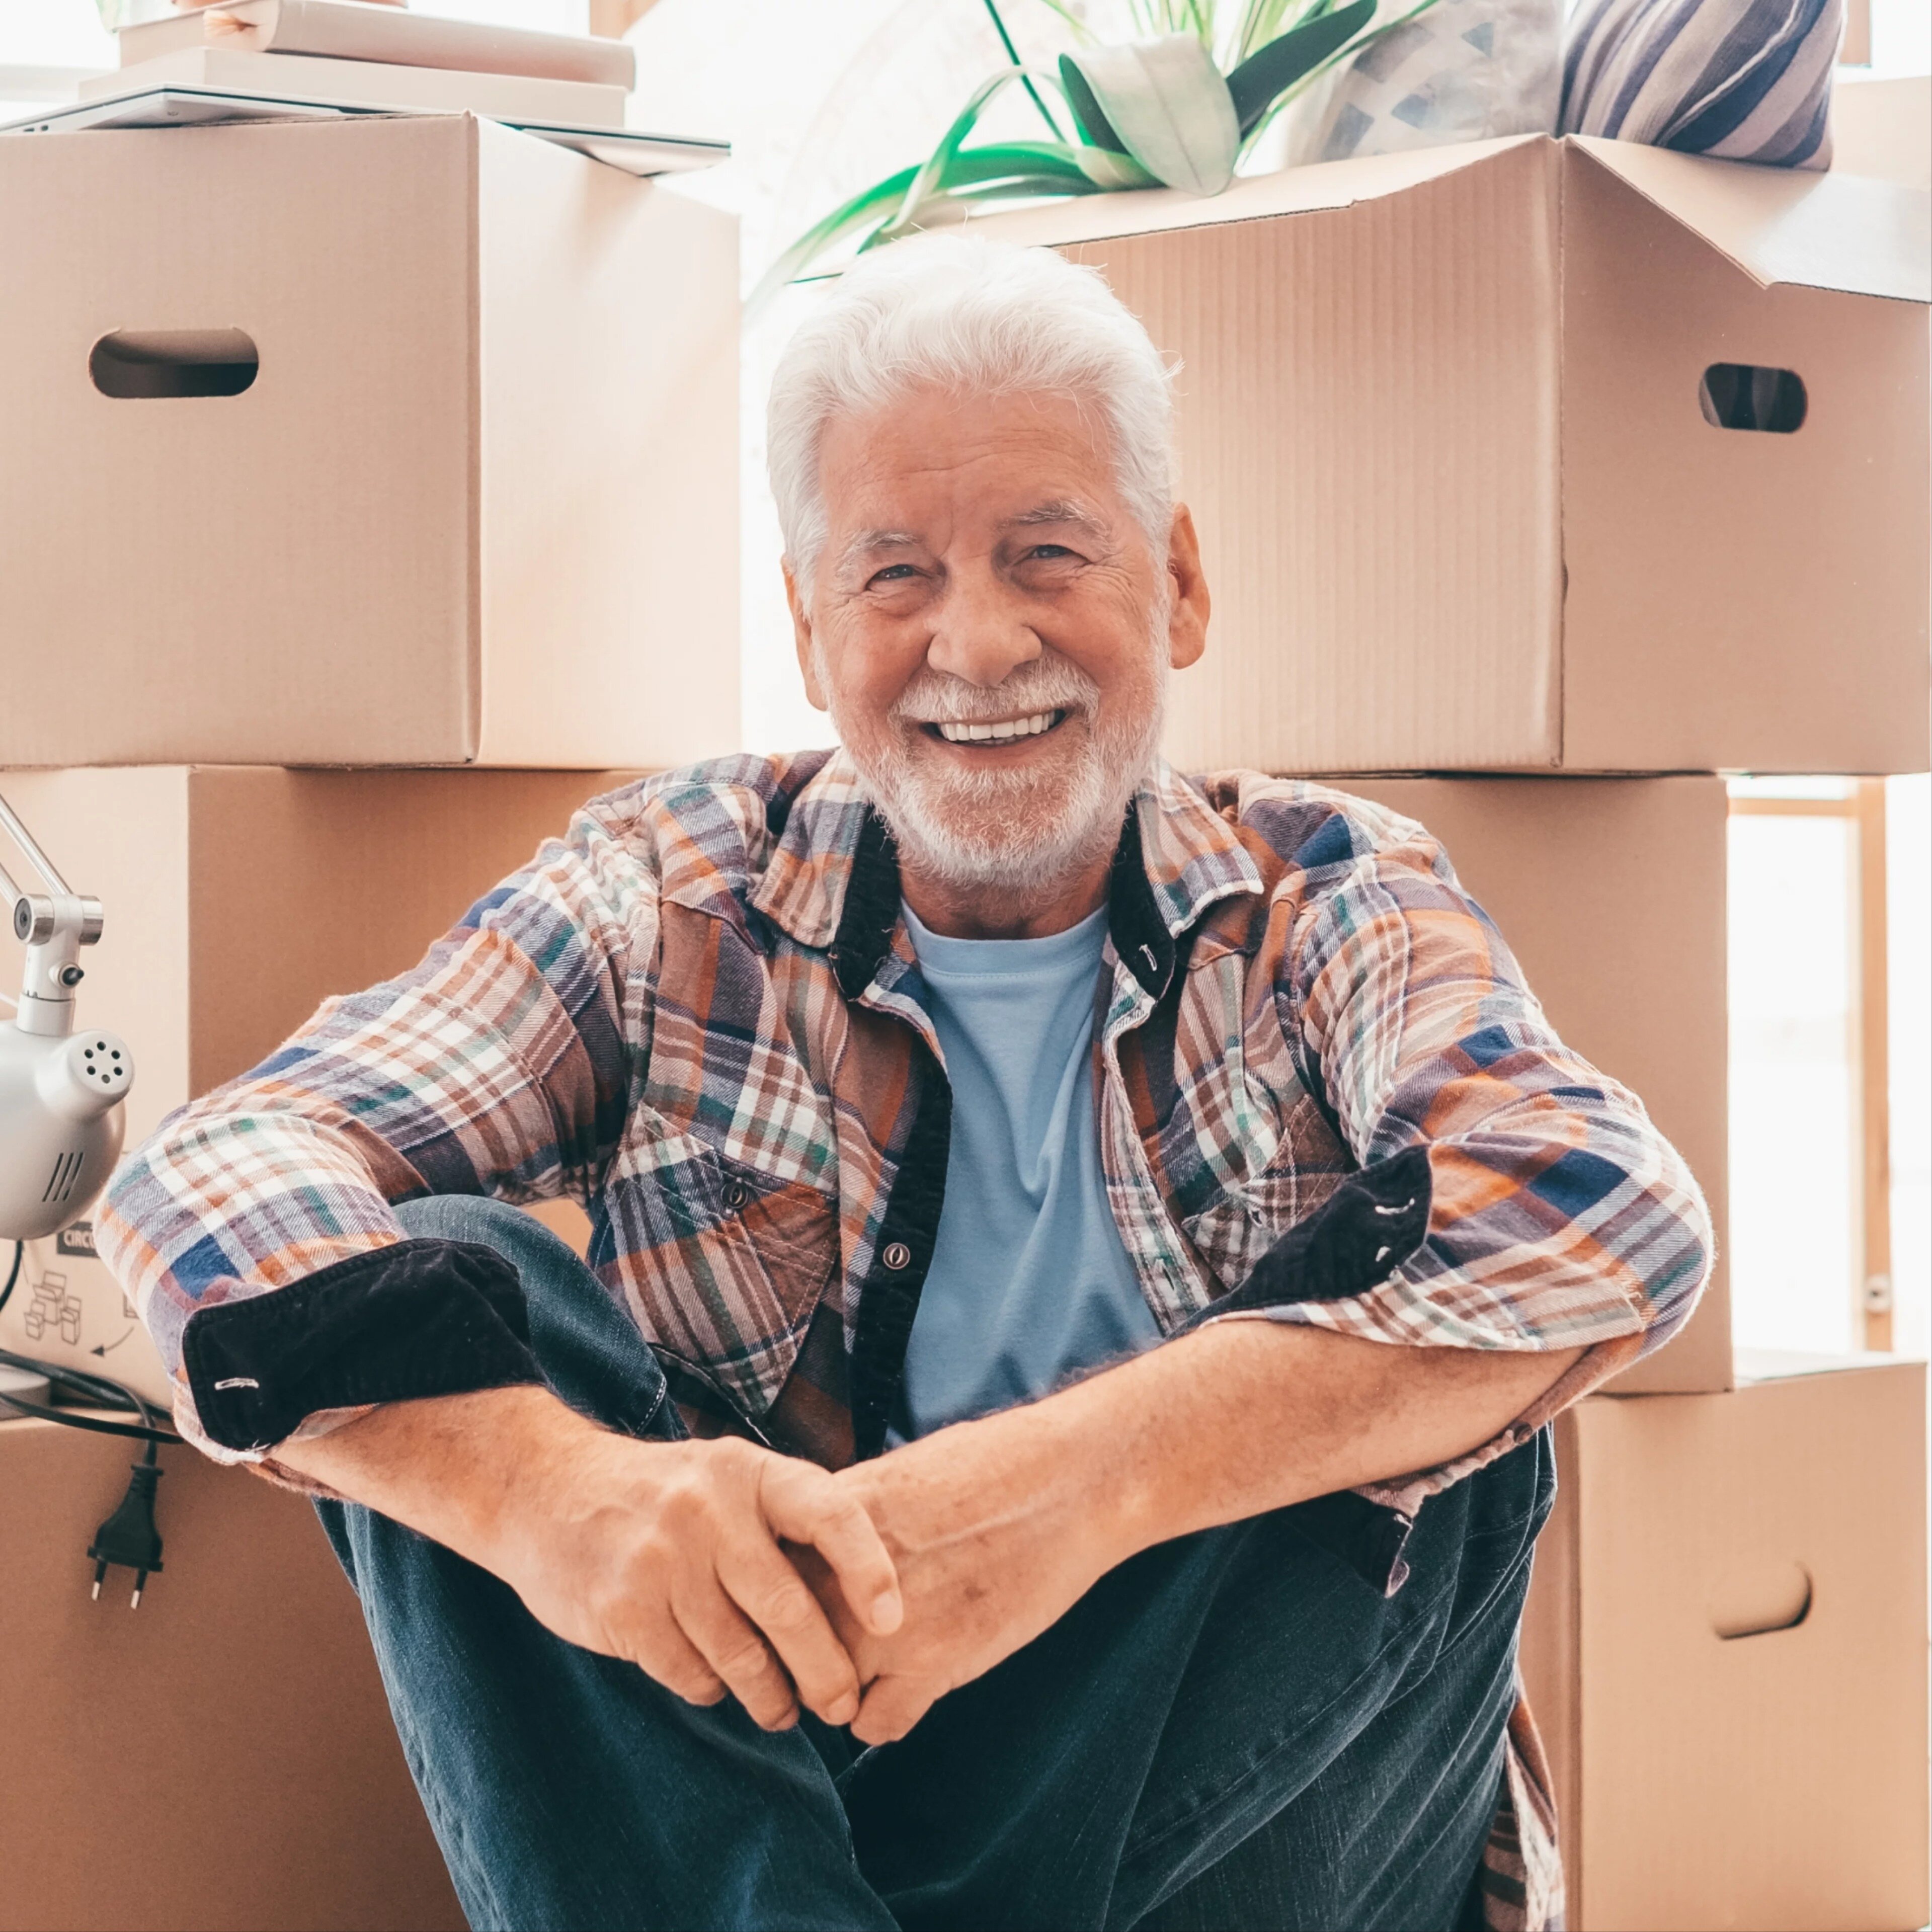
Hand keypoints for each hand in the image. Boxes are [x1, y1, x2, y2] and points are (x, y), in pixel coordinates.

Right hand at [488, 1423, 904, 1731]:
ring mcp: (662, 1559)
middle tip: (840, 1705)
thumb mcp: (727, 1477)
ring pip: (740, 1654)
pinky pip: (689, 1673)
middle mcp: (709, 1509)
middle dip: (825, 1670)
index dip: (869, 1568)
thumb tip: (862, 1601)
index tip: (891, 1621)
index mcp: (749, 1471)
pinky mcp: (622, 1608)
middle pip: (787, 1607)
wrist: (548, 1491)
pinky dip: (711, 1689)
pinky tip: (714, 1684)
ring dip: (770, 1696)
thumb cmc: (664, 1496)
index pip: (831, 1514)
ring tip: (781, 1711)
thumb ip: (784, 1521)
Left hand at [799, 1408, 1123, 1745]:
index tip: (783, 1615)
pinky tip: (902, 1695)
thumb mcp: (900, 1475)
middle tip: (812, 1662)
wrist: (1071, 1482)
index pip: (760, 1577)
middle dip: (791, 1657)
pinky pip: (874, 1724)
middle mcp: (846, 1573)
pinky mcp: (935, 1664)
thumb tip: (808, 1546)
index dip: (767, 1603)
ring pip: (818, 1691)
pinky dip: (881, 1719)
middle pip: (778, 1641)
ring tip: (858, 1680)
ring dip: (834, 1693)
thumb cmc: (994, 1467)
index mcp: (834, 1518)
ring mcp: (888, 1624)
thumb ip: (846, 1520)